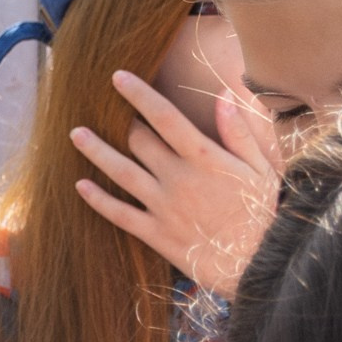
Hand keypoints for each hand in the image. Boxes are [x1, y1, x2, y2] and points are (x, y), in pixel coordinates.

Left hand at [73, 72, 280, 294]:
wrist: (261, 264)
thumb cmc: (264, 214)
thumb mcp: (261, 168)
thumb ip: (239, 132)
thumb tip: (224, 94)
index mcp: (204, 158)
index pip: (164, 116)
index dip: (138, 94)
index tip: (118, 77)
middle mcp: (178, 178)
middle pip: (138, 141)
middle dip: (123, 122)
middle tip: (110, 111)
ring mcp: (163, 207)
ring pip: (121, 172)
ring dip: (96, 151)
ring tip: (76, 135)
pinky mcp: (156, 234)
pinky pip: (120, 214)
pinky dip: (98, 200)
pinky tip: (81, 185)